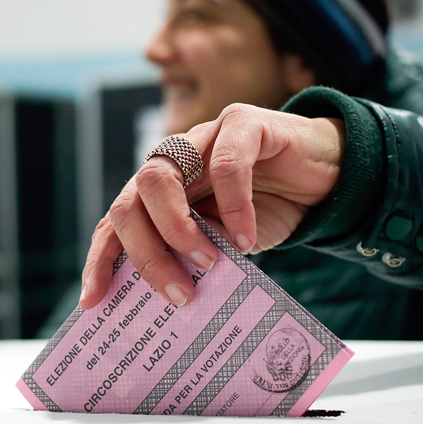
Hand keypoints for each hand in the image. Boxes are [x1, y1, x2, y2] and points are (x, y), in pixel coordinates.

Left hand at [80, 103, 343, 308]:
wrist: (328, 176)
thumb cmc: (271, 209)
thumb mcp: (226, 244)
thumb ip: (196, 257)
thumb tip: (169, 295)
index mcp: (163, 189)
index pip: (117, 220)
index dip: (100, 258)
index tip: (94, 299)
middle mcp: (175, 158)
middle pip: (129, 198)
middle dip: (146, 253)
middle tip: (178, 292)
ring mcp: (204, 136)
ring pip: (159, 176)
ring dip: (177, 229)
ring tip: (208, 264)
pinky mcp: (244, 124)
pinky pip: (226, 164)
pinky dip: (234, 209)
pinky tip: (247, 240)